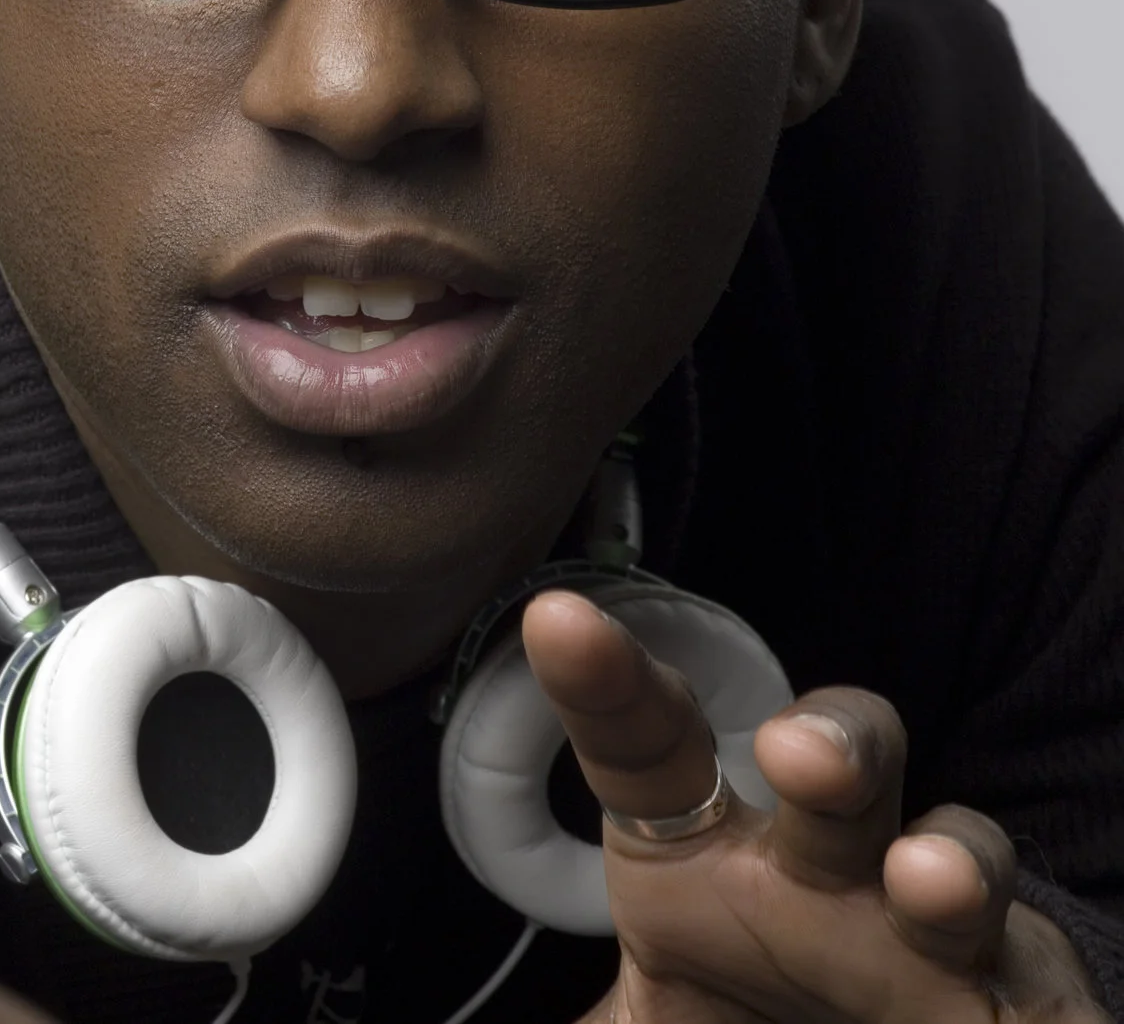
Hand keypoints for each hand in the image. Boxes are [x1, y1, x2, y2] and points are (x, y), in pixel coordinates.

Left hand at [525, 591, 1108, 1023]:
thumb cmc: (728, 1021)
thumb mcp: (640, 1021)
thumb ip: (589, 1015)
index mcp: (700, 854)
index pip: (650, 748)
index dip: (609, 686)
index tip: (558, 622)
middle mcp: (823, 868)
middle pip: (833, 767)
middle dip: (833, 743)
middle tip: (799, 751)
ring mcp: (932, 928)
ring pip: (955, 857)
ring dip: (951, 859)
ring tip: (925, 879)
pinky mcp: (1023, 1001)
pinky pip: (1046, 991)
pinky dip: (1048, 1004)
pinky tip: (1026, 1021)